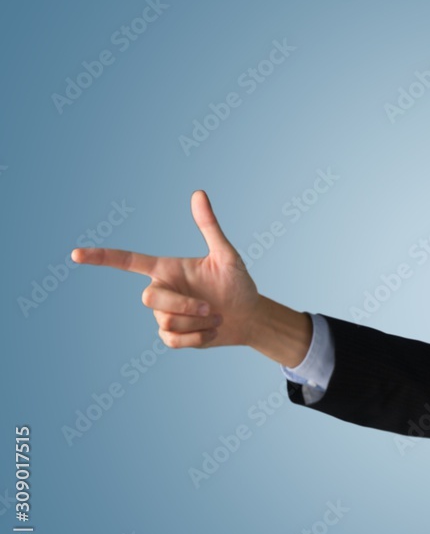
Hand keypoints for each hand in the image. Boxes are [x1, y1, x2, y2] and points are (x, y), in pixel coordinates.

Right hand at [71, 190, 259, 348]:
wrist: (249, 317)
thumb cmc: (238, 283)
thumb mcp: (226, 255)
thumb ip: (209, 227)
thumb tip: (198, 193)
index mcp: (167, 269)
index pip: (128, 261)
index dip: (102, 257)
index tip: (75, 254)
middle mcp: (161, 290)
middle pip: (149, 299)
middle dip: (183, 305)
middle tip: (210, 308)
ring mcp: (164, 315)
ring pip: (166, 321)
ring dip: (197, 322)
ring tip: (216, 317)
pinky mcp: (171, 336)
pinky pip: (173, 340)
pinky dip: (198, 338)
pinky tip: (213, 331)